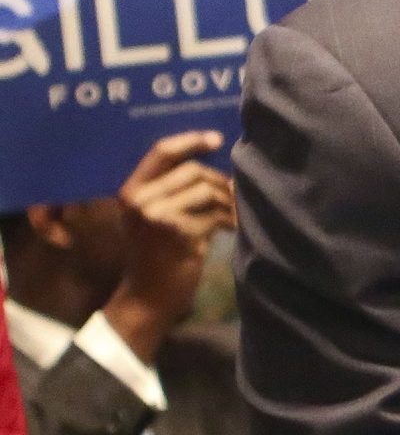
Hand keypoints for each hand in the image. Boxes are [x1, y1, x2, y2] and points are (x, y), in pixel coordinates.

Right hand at [102, 131, 234, 362]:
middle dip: (219, 182)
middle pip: (193, 171)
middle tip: (231, 198)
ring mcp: (156, 215)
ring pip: (207, 190)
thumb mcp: (155, 214)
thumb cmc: (158, 252)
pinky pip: (214, 214)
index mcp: (131, 189)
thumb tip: (215, 154)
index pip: (162, 151)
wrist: (150, 295)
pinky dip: (228, 220)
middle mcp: (139, 199)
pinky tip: (231, 229)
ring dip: (227, 202)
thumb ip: (173, 186)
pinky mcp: (177, 232)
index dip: (191, 141)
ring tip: (232, 215)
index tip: (217, 139)